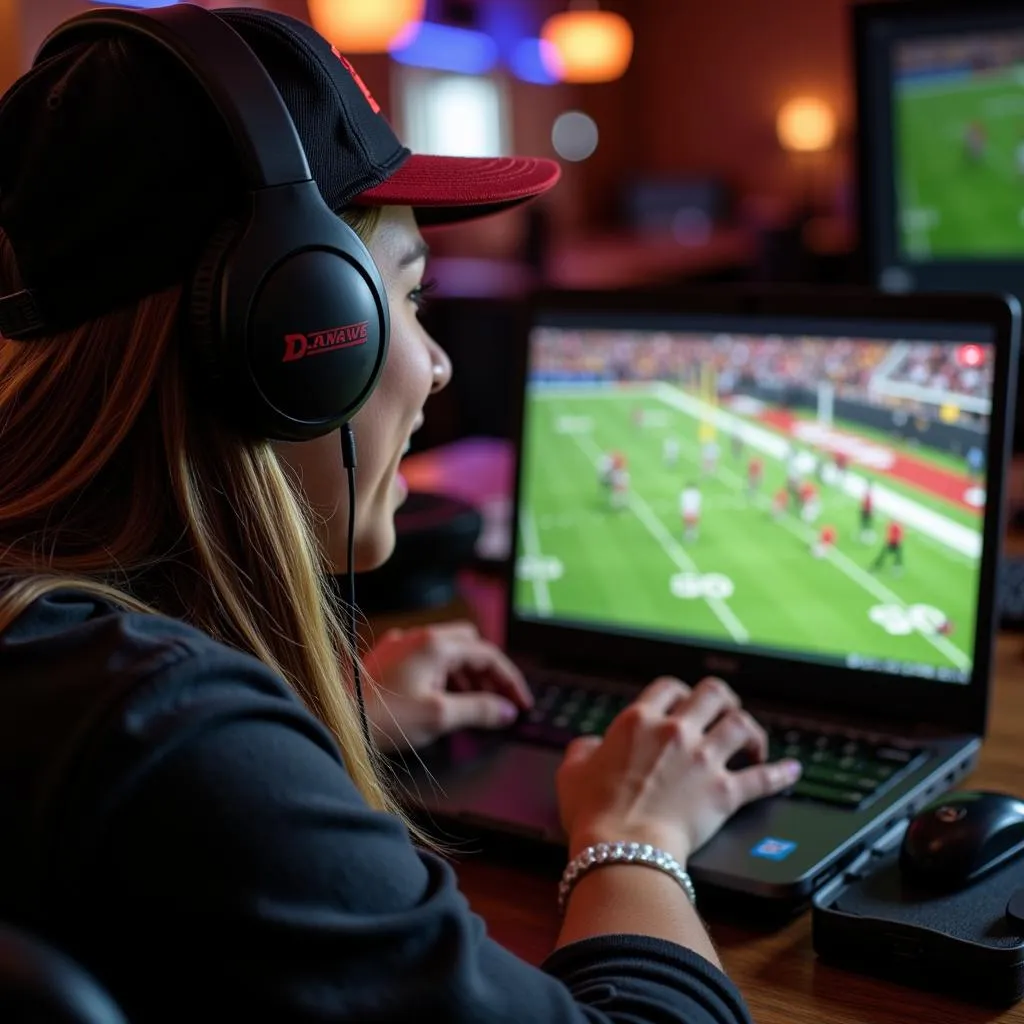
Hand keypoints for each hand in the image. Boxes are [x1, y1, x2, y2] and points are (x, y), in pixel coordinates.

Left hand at [362, 621, 532, 751]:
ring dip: (467, 675)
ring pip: (448, 652)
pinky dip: (445, 676)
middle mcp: (419, 637)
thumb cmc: (381, 718)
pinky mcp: (388, 659)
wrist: (336, 721)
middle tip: (499, 701)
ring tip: (475, 706)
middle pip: (470, 646)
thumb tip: (506, 711)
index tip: (520, 702)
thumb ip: (479, 710)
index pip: (487, 653)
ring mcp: (401, 646)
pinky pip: (428, 660)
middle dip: (488, 672)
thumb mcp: (439, 717)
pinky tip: (444, 700)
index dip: (509, 679)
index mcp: (435, 645)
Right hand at [556, 676, 801, 863]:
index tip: (682, 703)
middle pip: (713, 693)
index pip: (669, 687)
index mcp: (639, 721)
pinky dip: (781, 773)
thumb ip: (583, 749)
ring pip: (741, 725)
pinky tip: (792, 771)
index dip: (679, 692)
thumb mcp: (572, 771)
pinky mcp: (724, 792)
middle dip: (723, 699)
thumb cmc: (594, 813)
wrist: (622, 849)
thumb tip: (590, 746)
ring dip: (751, 730)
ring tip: (753, 741)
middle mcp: (675, 731)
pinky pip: (762, 778)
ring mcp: (703, 759)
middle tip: (724, 711)